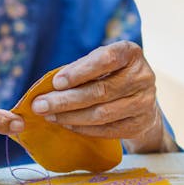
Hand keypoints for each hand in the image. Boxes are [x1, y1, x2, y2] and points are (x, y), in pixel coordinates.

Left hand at [30, 41, 176, 152]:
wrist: (141, 101)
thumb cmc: (111, 77)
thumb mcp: (100, 64)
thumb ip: (80, 70)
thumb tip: (47, 88)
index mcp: (130, 53)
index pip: (106, 59)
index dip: (80, 71)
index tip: (56, 82)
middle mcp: (142, 77)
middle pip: (100, 91)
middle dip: (65, 100)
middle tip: (40, 105)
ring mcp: (144, 102)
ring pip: (101, 114)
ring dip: (70, 116)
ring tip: (49, 115)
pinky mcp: (139, 124)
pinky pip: (106, 130)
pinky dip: (82, 128)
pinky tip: (66, 124)